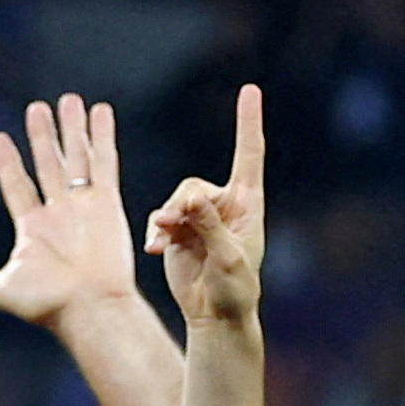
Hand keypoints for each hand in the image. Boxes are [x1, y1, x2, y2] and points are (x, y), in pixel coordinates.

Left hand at [0, 95, 143, 334]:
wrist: (89, 311)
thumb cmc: (48, 306)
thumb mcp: (2, 289)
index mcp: (33, 228)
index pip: (17, 184)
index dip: (8, 162)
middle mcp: (59, 212)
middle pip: (48, 164)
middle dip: (42, 135)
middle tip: (36, 107)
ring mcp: (83, 206)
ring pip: (76, 157)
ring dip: (71, 129)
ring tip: (67, 100)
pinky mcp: (107, 203)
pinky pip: (105, 162)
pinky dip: (102, 136)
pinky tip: (99, 112)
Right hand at [142, 86, 267, 327]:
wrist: (214, 314)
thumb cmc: (235, 289)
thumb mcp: (228, 257)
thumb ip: (210, 225)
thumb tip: (192, 198)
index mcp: (247, 204)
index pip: (249, 155)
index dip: (248, 122)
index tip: (249, 90)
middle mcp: (223, 204)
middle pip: (194, 185)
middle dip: (182, 203)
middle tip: (176, 224)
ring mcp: (198, 217)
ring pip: (174, 200)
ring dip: (166, 219)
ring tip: (162, 242)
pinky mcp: (177, 231)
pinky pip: (160, 219)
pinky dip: (157, 232)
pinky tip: (155, 249)